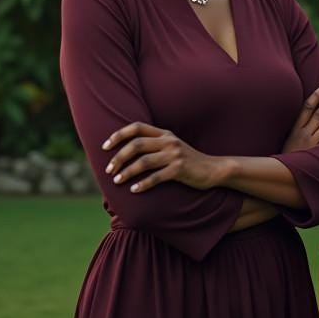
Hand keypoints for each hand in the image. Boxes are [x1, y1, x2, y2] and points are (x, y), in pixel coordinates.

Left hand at [102, 122, 221, 191]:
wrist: (213, 169)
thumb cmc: (188, 161)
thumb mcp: (172, 147)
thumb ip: (154, 145)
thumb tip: (127, 153)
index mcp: (164, 133)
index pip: (136, 127)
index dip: (118, 135)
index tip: (105, 146)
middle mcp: (169, 141)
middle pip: (136, 145)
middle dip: (119, 157)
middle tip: (109, 170)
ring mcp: (175, 155)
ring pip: (144, 162)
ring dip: (127, 172)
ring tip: (117, 181)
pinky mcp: (180, 169)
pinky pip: (156, 177)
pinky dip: (143, 184)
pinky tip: (134, 190)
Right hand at [283, 83, 318, 152]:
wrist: (281, 175)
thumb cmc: (287, 156)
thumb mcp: (288, 139)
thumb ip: (298, 127)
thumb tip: (310, 113)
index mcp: (295, 128)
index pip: (307, 106)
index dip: (317, 94)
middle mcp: (304, 133)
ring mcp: (311, 143)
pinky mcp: (318, 153)